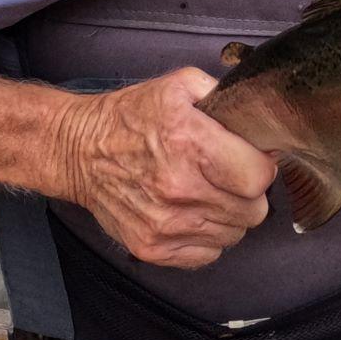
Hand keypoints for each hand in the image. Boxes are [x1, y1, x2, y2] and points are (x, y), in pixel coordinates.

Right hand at [55, 67, 275, 268]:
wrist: (79, 150)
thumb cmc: (131, 117)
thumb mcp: (179, 85)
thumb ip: (225, 95)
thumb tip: (258, 118)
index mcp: (190, 143)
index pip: (258, 177)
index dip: (261, 166)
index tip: (250, 158)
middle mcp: (178, 188)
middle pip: (252, 211)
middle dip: (248, 192)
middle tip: (229, 175)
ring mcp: (164, 224)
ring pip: (234, 234)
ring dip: (229, 214)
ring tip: (208, 191)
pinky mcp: (152, 248)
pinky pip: (208, 254)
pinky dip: (207, 236)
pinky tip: (192, 211)